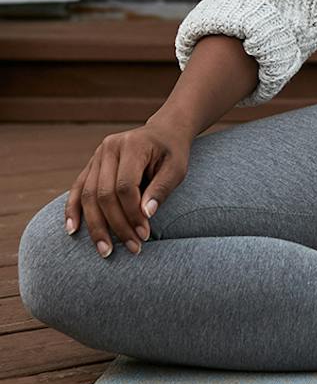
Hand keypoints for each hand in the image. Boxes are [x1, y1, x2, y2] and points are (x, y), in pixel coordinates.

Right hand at [64, 121, 190, 258]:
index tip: (145, 234)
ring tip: (105, 250)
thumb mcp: (177, 168)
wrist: (163, 133)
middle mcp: (110, 148)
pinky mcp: (91, 165)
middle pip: (104, 193)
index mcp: (132, 144)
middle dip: (117, 225)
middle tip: (132, 247)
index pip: (126, 186)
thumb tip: (145, 215)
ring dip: (96, 226)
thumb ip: (162, 189)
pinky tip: (73, 230)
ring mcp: (97, 156)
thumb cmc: (172, 152)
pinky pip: (77, 189)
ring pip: (88, 196)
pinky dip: (73, 210)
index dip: (132, 213)